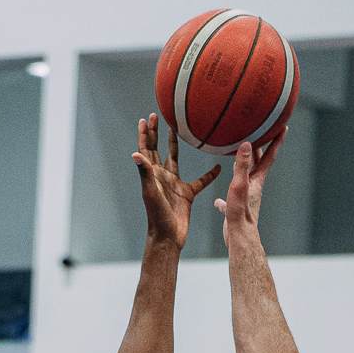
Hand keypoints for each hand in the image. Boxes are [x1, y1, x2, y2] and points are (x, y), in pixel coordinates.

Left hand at [133, 113, 220, 249]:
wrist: (168, 236)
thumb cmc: (157, 216)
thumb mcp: (151, 192)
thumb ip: (145, 173)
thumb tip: (135, 153)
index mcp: (152, 174)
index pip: (146, 149)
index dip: (145, 134)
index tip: (145, 119)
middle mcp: (162, 176)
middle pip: (158, 149)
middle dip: (156, 133)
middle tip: (157, 116)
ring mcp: (174, 183)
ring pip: (175, 159)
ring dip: (175, 144)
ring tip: (177, 128)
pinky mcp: (187, 193)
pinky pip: (200, 181)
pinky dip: (209, 175)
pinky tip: (218, 167)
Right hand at [214, 132, 284, 242]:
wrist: (239, 237)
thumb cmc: (240, 212)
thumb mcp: (239, 185)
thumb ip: (242, 165)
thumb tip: (248, 143)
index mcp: (257, 180)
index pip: (269, 156)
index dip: (276, 141)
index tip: (283, 127)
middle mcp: (253, 187)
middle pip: (257, 164)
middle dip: (260, 148)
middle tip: (261, 133)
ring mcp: (245, 198)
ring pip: (244, 179)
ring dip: (242, 168)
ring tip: (237, 159)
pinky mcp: (236, 210)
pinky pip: (230, 201)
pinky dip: (225, 199)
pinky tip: (218, 202)